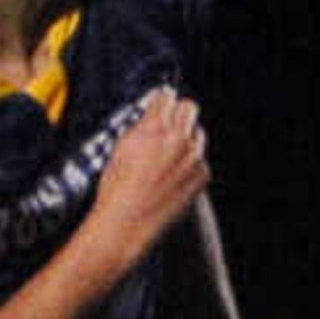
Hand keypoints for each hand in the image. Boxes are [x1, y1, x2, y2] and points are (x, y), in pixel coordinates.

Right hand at [80, 89, 209, 259]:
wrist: (126, 223)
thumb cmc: (117, 189)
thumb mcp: (121, 147)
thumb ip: (141, 126)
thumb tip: (152, 114)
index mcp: (153, 128)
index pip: (167, 96)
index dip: (162, 102)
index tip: (160, 106)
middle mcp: (177, 139)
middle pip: (189, 107)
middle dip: (178, 113)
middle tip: (169, 124)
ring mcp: (193, 157)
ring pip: (198, 133)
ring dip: (186, 139)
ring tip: (168, 157)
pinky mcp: (202, 175)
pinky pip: (201, 159)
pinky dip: (190, 164)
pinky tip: (173, 177)